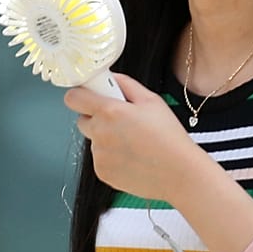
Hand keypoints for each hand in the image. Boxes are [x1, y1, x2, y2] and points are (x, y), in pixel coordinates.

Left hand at [64, 73, 200, 201]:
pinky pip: (101, 159)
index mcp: (109, 112)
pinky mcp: (102, 173)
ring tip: (133, 143)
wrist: (179, 173)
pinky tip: (132, 157)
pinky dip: (112, 158)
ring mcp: (99, 156)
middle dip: (97, 118)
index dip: (81, 95)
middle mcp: (99, 134)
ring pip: (94, 141)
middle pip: (83, 120)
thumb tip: (111, 78)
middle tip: (121, 122)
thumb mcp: (152, 101)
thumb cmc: (169, 137)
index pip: (74, 98)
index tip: (89, 96)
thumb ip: (126, 85)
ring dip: (106, 140)